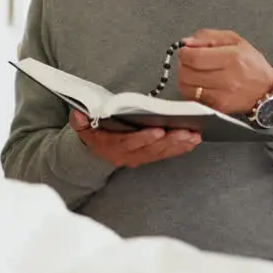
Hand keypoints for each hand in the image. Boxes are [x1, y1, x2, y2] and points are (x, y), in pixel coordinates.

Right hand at [69, 110, 199, 167]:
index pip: (129, 143)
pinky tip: (193, 141)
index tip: (157, 130)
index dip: (144, 138)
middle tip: (186, 132)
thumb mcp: (81, 127)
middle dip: (170, 141)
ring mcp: (140, 157)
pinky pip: (167, 154)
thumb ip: (79, 121)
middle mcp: (128, 156)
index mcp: (112, 147)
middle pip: (151, 150)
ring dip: (179, 145)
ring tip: (194, 135)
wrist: (96, 149)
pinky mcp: (150, 156)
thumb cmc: (93, 133)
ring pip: (161, 153)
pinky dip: (180, 148)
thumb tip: (79, 115)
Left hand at [177, 29, 272, 113]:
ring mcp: (223, 95)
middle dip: (183, 65)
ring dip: (185, 78)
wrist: (266, 89)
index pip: (193, 57)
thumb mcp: (234, 40)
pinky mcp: (219, 107)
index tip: (186, 51)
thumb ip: (208, 37)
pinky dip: (192, 90)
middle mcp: (227, 78)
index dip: (184, 53)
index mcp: (231, 58)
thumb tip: (186, 42)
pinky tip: (200, 84)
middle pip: (187, 72)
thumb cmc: (251, 63)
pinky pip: (193, 98)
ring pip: (186, 87)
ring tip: (195, 73)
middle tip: (190, 62)